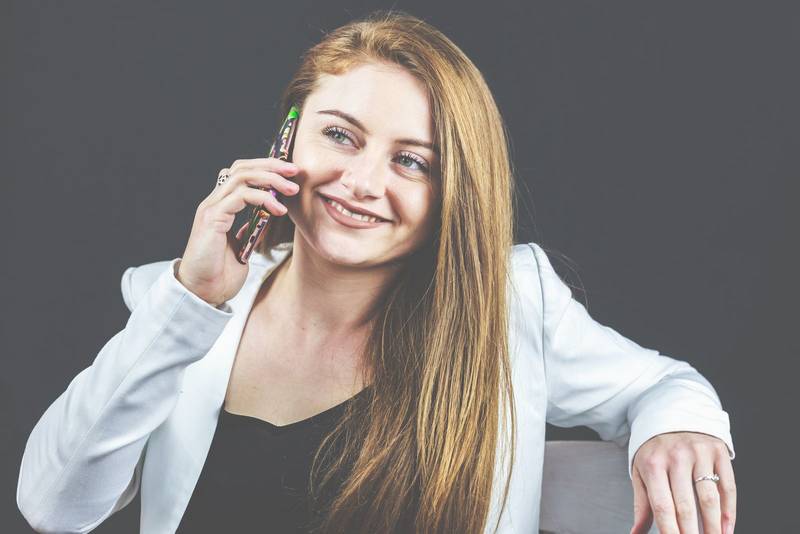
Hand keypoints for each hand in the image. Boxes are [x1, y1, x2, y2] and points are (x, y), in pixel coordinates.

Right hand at [176, 157, 299, 306]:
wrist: (203, 293)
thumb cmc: (220, 274)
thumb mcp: (242, 247)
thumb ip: (250, 229)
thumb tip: (265, 217)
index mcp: (221, 206)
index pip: (241, 173)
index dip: (265, 168)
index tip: (290, 174)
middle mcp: (214, 202)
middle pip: (242, 167)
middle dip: (271, 165)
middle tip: (295, 171)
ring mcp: (211, 208)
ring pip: (241, 177)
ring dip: (271, 179)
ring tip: (292, 189)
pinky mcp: (212, 218)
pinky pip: (240, 196)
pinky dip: (263, 198)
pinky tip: (278, 210)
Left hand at [630, 431, 735, 533]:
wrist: (672, 413)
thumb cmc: (655, 451)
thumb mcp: (642, 472)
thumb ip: (642, 505)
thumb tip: (635, 533)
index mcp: (653, 464)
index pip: (663, 506)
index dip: (670, 531)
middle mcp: (676, 457)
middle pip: (687, 506)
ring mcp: (699, 453)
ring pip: (709, 499)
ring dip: (713, 527)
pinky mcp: (718, 451)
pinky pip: (728, 487)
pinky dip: (729, 512)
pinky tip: (726, 529)